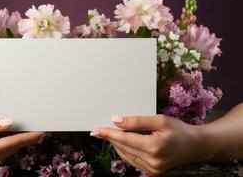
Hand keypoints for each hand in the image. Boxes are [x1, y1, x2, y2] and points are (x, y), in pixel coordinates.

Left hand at [91, 115, 210, 175]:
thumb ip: (137, 121)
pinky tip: (122, 143)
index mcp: (154, 147)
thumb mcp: (160, 120)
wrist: (195, 147)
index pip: (124, 140)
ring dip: (117, 145)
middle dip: (111, 138)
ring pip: (125, 155)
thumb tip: (116, 121)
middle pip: (123, 148)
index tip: (95, 130)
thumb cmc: (179, 130)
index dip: (108, 134)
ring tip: (110, 134)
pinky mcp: (152, 173)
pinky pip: (132, 161)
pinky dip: (125, 151)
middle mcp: (152, 161)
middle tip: (100, 129)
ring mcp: (152, 170)